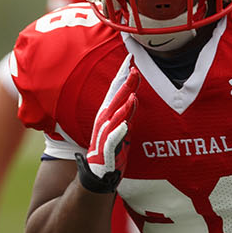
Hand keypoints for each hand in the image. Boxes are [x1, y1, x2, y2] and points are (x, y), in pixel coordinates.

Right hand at [76, 69, 139, 193]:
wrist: (97, 174)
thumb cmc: (111, 149)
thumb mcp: (120, 127)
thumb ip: (126, 112)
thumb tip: (133, 95)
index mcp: (108, 114)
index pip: (116, 90)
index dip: (123, 75)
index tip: (131, 58)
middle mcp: (105, 121)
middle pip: (116, 100)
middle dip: (125, 84)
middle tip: (135, 69)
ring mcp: (105, 135)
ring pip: (115, 118)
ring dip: (124, 107)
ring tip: (133, 96)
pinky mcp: (107, 150)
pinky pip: (113, 139)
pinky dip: (119, 132)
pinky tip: (126, 125)